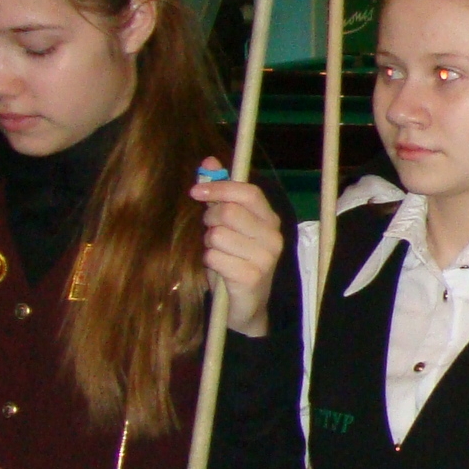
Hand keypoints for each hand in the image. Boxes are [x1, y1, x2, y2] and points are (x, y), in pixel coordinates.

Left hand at [192, 166, 284, 337]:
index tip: (195, 192)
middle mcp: (273, 236)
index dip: (220, 188)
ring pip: (218, 235)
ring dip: (208, 244)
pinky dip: (209, 262)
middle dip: (209, 220)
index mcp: (269, 220)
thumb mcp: (227, 226)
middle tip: (209, 232)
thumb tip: (208, 162)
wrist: (246, 307)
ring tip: (216, 253)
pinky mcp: (252, 277)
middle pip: (229, 212)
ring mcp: (265, 258)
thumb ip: (220, 194)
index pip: (249, 192)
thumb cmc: (234, 261)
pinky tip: (217, 269)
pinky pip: (215, 257)